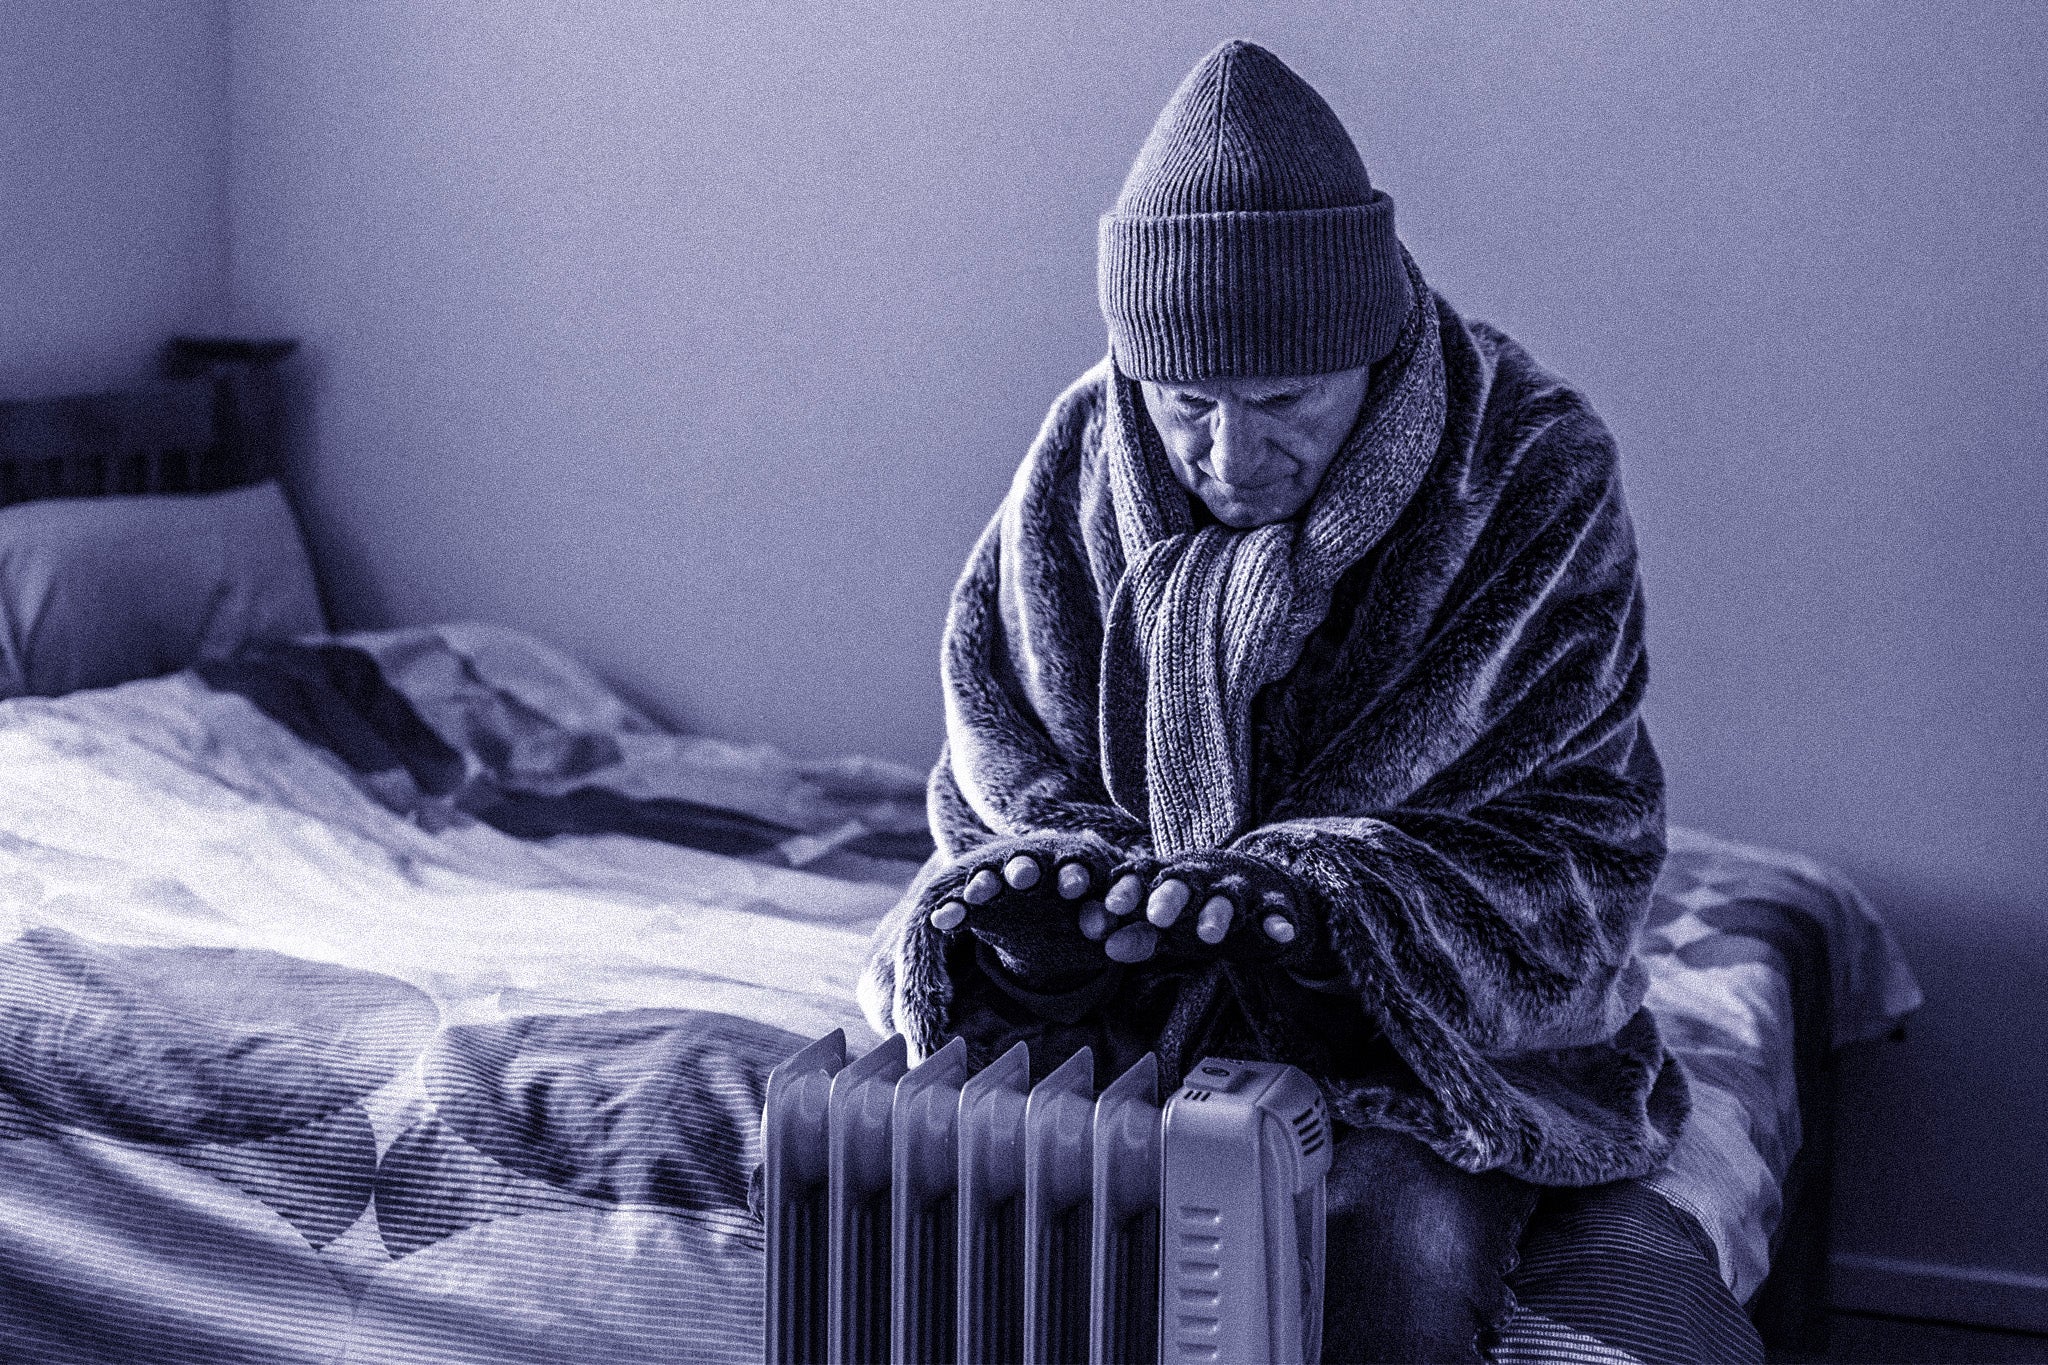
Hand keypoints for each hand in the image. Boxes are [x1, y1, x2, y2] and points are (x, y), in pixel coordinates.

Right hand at [924, 832, 1123, 988]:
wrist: (1056, 933)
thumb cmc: (1091, 927)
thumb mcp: (1114, 935)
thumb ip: (1130, 938)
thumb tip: (1115, 942)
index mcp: (1074, 870)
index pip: (1076, 864)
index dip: (1075, 874)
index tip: (1073, 889)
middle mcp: (1036, 870)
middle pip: (1029, 862)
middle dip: (1024, 869)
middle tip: (1022, 878)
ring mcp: (1002, 884)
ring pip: (992, 876)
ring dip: (985, 882)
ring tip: (976, 893)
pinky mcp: (979, 904)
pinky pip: (961, 904)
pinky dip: (952, 910)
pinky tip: (942, 919)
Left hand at [1081, 848, 1315, 968]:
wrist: (1258, 885)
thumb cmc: (1199, 908)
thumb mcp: (1167, 925)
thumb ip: (1139, 935)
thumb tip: (1108, 947)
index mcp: (1170, 877)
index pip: (1144, 878)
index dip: (1128, 891)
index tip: (1113, 906)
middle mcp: (1203, 877)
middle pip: (1184, 881)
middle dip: (1170, 897)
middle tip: (1157, 916)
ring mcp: (1239, 888)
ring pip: (1228, 898)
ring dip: (1218, 914)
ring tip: (1209, 934)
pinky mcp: (1272, 901)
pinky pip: (1275, 911)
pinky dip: (1278, 921)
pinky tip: (1281, 934)